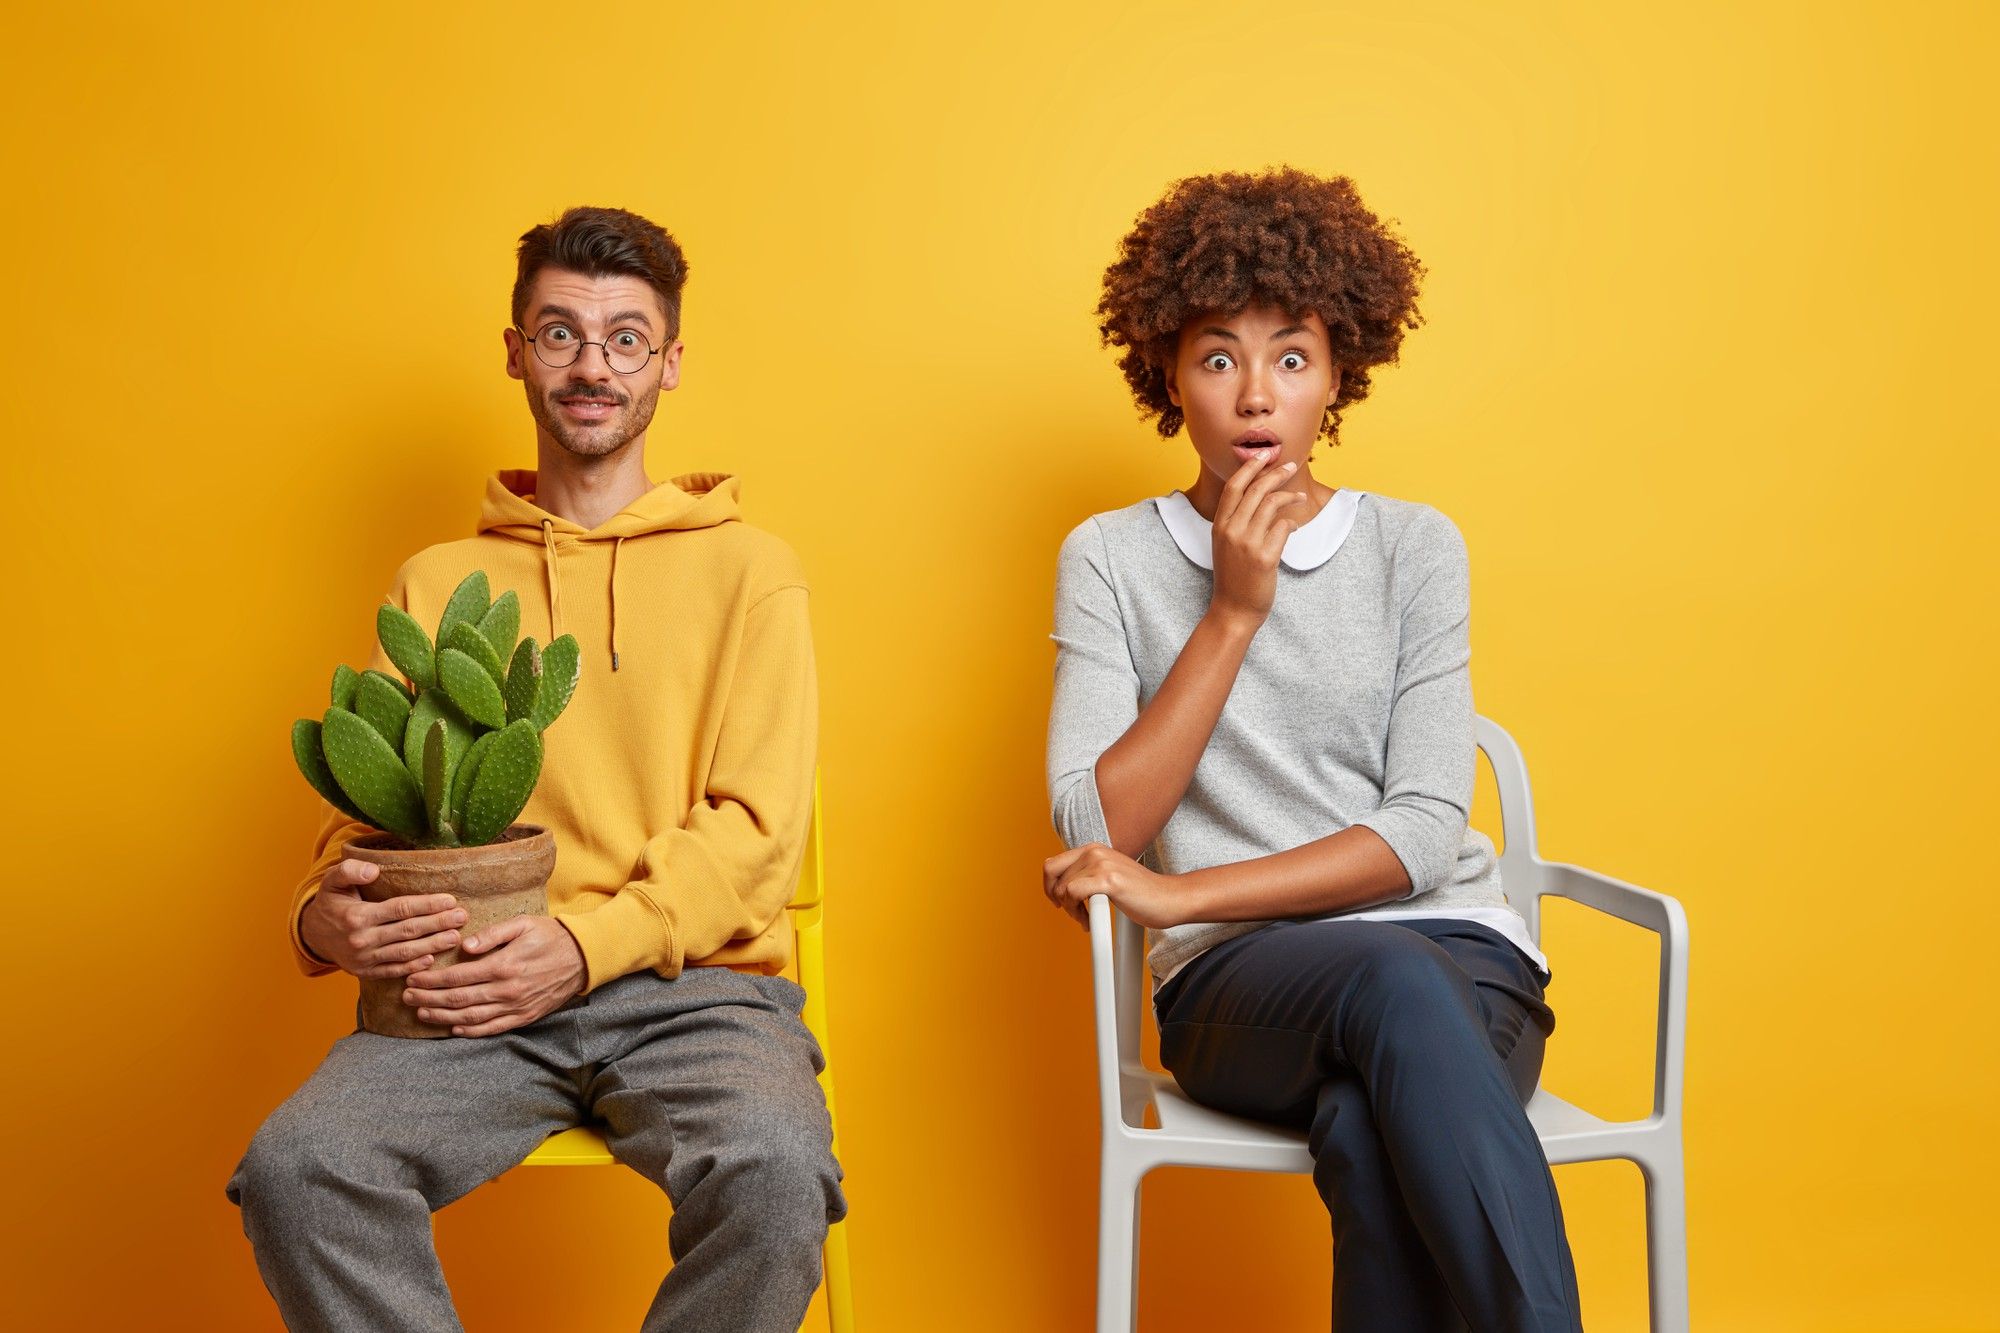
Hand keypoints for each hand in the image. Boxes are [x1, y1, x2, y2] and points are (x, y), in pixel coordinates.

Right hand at [300, 860, 465, 979]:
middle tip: (462, 917)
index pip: (399, 909)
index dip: (426, 905)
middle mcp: (361, 940)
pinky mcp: (365, 972)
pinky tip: (432, 960)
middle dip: (437, 924)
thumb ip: (350, 870)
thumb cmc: (331, 902)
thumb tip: (374, 870)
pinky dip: (413, 967)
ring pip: (404, 953)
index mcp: (357, 916)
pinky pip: (392, 970)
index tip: (450, 900)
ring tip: (455, 937)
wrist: (312, 934)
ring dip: (432, 946)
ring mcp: (364, 959)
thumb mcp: (332, 881)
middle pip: (407, 931)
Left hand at [401, 915, 586, 1037]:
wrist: (583, 958)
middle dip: (428, 998)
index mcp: (503, 965)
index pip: (457, 976)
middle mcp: (507, 990)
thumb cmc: (550, 936)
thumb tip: (464, 946)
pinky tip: (453, 1027)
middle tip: (407, 996)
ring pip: (470, 1017)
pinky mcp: (524, 1017)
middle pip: (458, 999)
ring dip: (442, 1016)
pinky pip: (492, 1029)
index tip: (413, 977)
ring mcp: (515, 1007)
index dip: (431, 979)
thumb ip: (492, 934)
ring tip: (422, 1012)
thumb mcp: (523, 923)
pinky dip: (470, 1031)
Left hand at [1043, 843, 1189, 930]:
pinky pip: (1074, 894)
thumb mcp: (1108, 876)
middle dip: (1055, 897)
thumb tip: (1059, 887)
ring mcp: (1102, 864)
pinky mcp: (1109, 880)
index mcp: (1094, 849)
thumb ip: (1087, 875)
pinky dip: (1078, 913)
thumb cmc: (1141, 894)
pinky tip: (1090, 922)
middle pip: (1051, 873)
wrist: (1169, 899)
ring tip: (1087, 920)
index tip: (1059, 902)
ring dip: (1070, 911)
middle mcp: (1095, 851)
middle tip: (1070, 912)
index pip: (1053, 863)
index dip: (1049, 886)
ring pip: (1062, 888)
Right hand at [1209, 453, 1303, 628]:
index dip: (1250, 467)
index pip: (1234, 486)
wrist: (1233, 610)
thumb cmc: (1233, 577)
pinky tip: (1294, 526)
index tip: (1265, 454)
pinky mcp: (1265, 557)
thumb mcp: (1225, 544)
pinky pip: (1284, 527)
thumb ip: (1236, 521)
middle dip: (1276, 473)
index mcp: (1219, 525)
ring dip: (1290, 496)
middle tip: (1291, 466)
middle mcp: (1231, 531)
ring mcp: (1247, 544)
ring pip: (1272, 504)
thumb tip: (1261, 495)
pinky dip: (1292, 522)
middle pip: (1256, 490)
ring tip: (1300, 496)